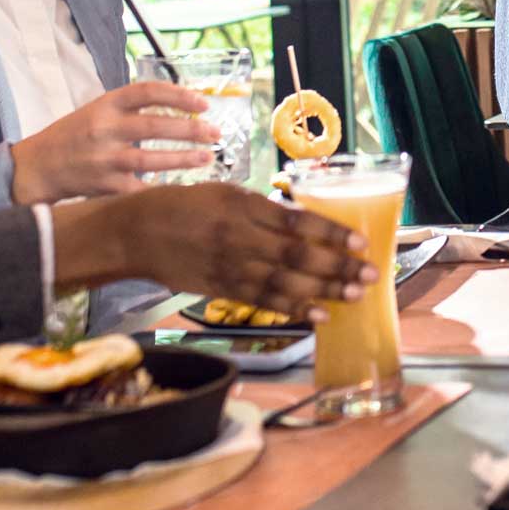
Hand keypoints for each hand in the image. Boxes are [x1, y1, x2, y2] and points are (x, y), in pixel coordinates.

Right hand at [8, 82, 218, 203]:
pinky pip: (140, 188)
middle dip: (190, 130)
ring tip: (207, 157)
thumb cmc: (74, 135)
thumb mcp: (98, 110)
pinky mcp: (104, 186)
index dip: (179, 95)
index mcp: (105, 104)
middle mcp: (105, 129)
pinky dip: (163, 188)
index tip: (203, 102)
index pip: (147, 92)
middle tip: (215, 132)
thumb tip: (181, 108)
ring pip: (151, 160)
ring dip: (184, 159)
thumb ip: (131, 109)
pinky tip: (183, 188)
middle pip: (155, 127)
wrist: (37, 167)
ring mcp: (104, 159)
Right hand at [52, 182, 379, 321]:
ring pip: (284, 283)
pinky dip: (292, 310)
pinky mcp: (221, 289)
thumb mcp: (226, 193)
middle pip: (297, 256)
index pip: (296, 222)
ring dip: (323, 292)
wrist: (137, 232)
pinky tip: (317, 315)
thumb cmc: (185, 205)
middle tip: (371, 275)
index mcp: (244, 206)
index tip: (360, 241)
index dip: (331, 234)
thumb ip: (264, 209)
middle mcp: (240, 238)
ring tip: (353, 296)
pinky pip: (262, 301)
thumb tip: (305, 222)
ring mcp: (231, 267)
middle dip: (338, 267)